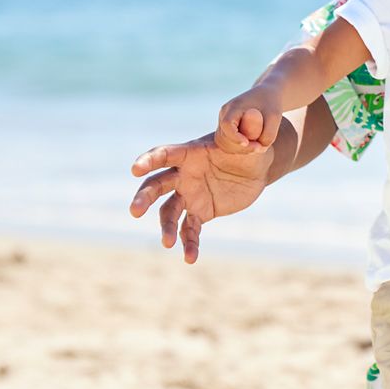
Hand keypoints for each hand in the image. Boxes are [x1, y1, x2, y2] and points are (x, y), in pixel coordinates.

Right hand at [129, 133, 273, 262]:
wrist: (254, 169)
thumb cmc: (246, 148)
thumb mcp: (244, 141)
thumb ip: (236, 137)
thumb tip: (238, 130)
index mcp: (189, 153)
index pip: (165, 155)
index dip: (149, 160)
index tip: (135, 169)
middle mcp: (183, 175)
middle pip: (157, 186)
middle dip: (145, 197)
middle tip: (135, 211)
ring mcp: (189, 195)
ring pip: (169, 212)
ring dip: (166, 228)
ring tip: (167, 243)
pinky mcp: (200, 212)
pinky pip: (190, 230)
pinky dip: (189, 244)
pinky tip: (190, 258)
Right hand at [215, 88, 282, 152]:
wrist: (267, 95)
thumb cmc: (271, 104)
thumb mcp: (275, 117)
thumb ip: (268, 135)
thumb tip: (259, 149)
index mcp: (234, 106)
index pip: (227, 124)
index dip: (234, 137)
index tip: (247, 143)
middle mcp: (224, 113)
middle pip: (223, 137)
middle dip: (240, 147)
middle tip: (259, 147)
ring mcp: (223, 121)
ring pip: (224, 143)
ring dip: (240, 150)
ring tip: (258, 146)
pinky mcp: (225, 129)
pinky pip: (227, 145)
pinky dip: (239, 149)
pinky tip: (253, 145)